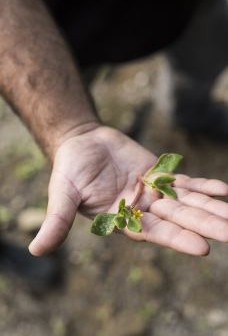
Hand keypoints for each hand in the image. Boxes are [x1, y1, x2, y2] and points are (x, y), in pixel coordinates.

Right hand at [28, 126, 227, 255]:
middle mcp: (141, 209)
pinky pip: (183, 181)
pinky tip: (223, 189)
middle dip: (205, 226)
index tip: (202, 248)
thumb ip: (57, 220)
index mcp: (121, 218)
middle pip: (178, 219)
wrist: (82, 143)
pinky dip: (202, 185)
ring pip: (186, 201)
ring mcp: (152, 192)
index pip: (152, 233)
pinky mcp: (157, 174)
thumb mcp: (62, 195)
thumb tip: (36, 249)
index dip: (176, 238)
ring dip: (211, 208)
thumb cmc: (69, 169)